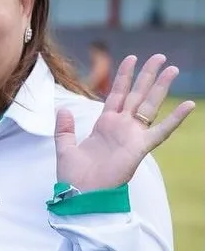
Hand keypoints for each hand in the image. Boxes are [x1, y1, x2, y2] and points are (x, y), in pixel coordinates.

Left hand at [55, 54, 194, 191]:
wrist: (80, 194)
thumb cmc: (74, 176)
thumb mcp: (64, 147)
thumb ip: (64, 128)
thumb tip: (62, 109)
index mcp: (104, 124)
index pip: (116, 94)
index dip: (123, 76)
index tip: (131, 58)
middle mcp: (121, 126)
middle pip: (136, 95)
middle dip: (147, 75)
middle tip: (160, 56)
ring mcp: (132, 135)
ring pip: (149, 105)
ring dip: (160, 87)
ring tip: (172, 69)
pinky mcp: (139, 147)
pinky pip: (161, 131)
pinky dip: (175, 119)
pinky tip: (188, 105)